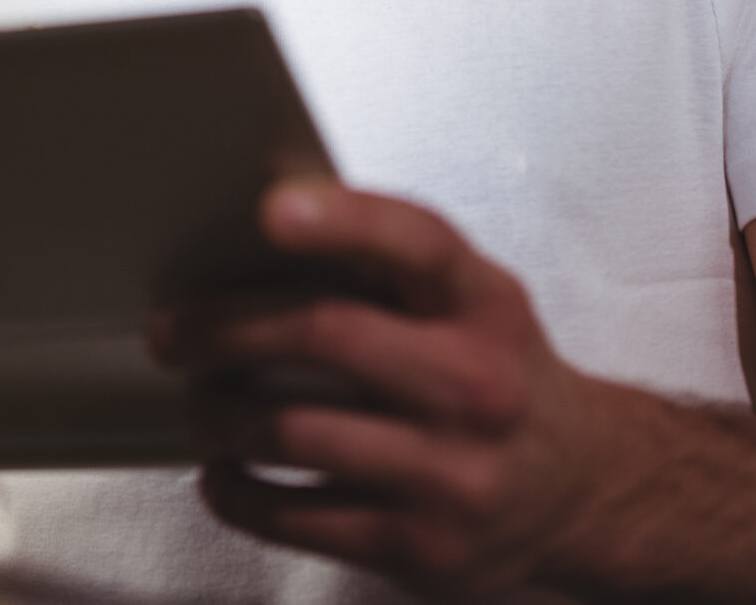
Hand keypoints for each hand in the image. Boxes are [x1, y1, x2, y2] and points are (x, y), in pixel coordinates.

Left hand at [153, 179, 615, 594]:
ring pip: (293, 431)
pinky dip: (236, 493)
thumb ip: (392, 266)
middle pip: (327, 335)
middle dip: (227, 329)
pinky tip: (224, 474)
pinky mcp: (418, 545)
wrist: (580, 490)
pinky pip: (295, 517)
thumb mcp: (474, 303)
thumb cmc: (499, 379)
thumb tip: (266, 224)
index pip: (417, 244)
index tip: (273, 210)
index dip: (343, 220)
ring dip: (218, 414)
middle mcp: (476, 387)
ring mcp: (450, 473)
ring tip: (199, 404)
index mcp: (486, 306)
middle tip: (175, 332)